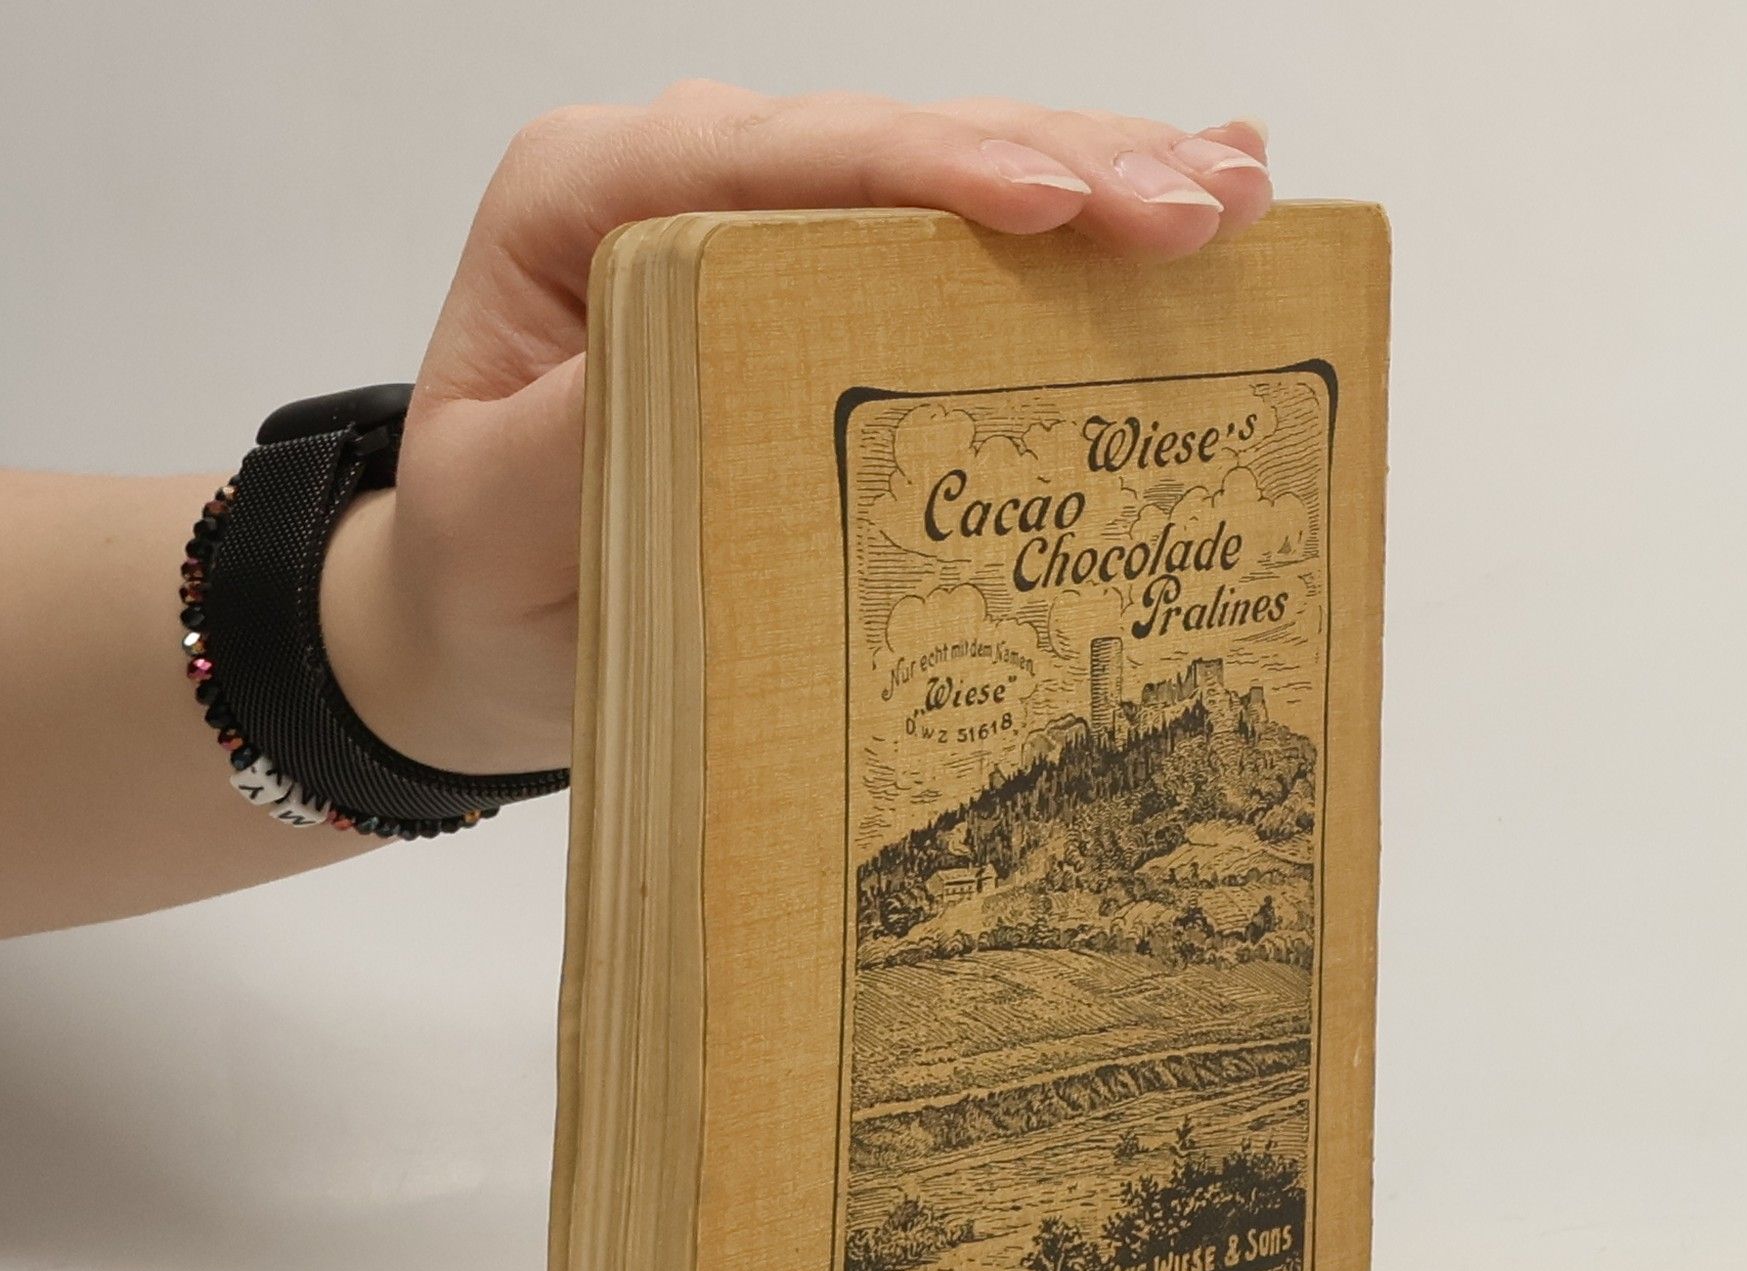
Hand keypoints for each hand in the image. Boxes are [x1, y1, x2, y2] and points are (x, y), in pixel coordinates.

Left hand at [321, 86, 1270, 775]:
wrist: (489, 620)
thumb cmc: (488, 566)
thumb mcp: (501, 514)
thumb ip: (587, 429)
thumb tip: (730, 357)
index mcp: (589, 200)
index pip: (771, 159)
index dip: (926, 171)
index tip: (1056, 207)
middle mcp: (690, 184)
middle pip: (888, 148)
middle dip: (1058, 166)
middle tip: (1201, 209)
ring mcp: (772, 232)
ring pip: (945, 181)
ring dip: (1097, 183)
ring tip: (1233, 198)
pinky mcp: (829, 298)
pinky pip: (952, 246)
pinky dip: (1069, 233)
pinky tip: (1180, 197)